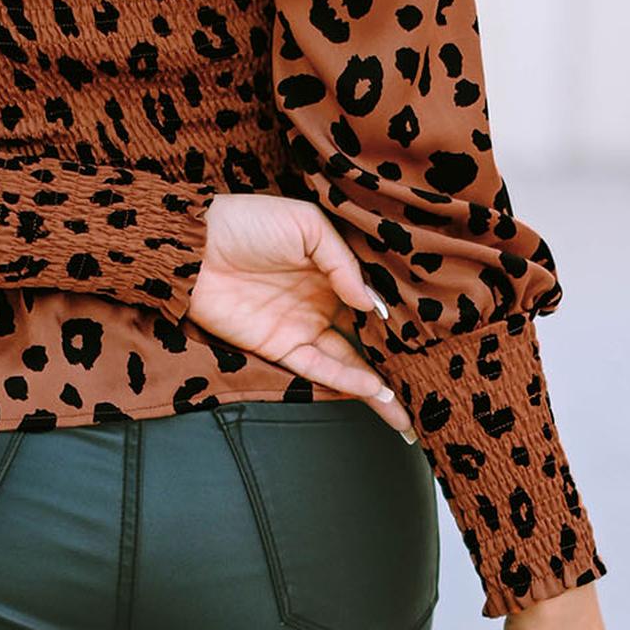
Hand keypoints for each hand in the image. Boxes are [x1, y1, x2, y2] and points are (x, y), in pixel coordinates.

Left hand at [187, 192, 413, 439]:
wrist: (193, 244)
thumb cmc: (247, 222)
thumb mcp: (305, 223)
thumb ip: (342, 261)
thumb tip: (371, 302)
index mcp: (332, 269)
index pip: (374, 298)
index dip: (402, 316)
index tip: (437, 334)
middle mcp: (323, 301)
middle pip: (369, 337)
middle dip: (399, 360)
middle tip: (435, 383)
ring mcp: (303, 326)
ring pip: (351, 362)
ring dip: (380, 386)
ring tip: (413, 407)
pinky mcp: (280, 347)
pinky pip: (319, 370)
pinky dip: (348, 381)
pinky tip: (376, 390)